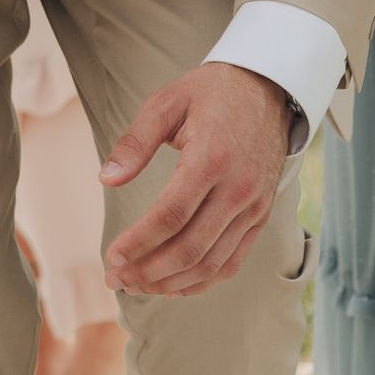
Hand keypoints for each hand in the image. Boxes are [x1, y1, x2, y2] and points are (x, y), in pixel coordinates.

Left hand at [99, 63, 292, 296]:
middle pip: (190, 247)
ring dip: (171, 281)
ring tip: (137, 285)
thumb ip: (135, 142)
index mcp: (211, 159)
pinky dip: (203, 281)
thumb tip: (106, 179)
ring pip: (212, 262)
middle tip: (115, 278)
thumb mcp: (166, 103)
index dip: (138, 242)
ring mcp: (254, 206)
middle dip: (148, 270)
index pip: (170, 215)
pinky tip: (173, 284)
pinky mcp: (261, 215)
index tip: (111, 255)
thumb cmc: (211, 94)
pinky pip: (233, 260)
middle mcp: (238, 189)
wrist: (268, 89)